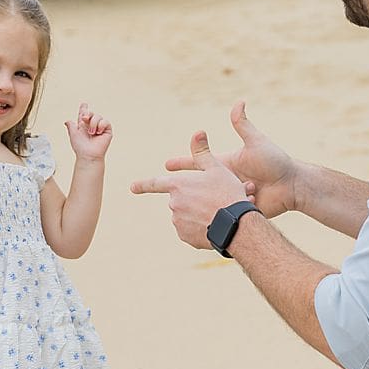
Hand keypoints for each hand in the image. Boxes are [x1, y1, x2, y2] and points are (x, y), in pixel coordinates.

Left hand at [66, 102, 112, 161]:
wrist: (88, 154)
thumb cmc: (80, 146)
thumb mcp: (73, 134)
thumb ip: (71, 126)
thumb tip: (67, 121)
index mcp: (83, 126)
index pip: (84, 115)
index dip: (84, 109)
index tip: (84, 104)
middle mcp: (92, 126)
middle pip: (91, 113)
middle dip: (87, 113)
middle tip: (84, 119)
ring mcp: (100, 128)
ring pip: (98, 116)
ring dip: (93, 123)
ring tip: (91, 133)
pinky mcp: (107, 130)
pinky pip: (105, 122)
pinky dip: (101, 125)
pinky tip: (98, 132)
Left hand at [131, 130, 249, 248]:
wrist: (236, 225)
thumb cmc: (227, 193)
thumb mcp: (216, 168)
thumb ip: (202, 152)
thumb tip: (198, 132)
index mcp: (178, 185)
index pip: (155, 184)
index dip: (143, 185)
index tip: (132, 187)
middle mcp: (174, 204)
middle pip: (179, 199)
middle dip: (193, 199)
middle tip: (213, 199)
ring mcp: (178, 221)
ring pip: (186, 215)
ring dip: (197, 213)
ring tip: (217, 212)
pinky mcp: (185, 237)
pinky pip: (190, 229)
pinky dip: (199, 227)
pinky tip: (214, 224)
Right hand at [164, 100, 296, 219]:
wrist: (292, 186)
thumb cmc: (276, 162)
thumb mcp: (256, 143)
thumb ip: (244, 125)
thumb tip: (239, 101)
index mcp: (226, 164)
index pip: (199, 162)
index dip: (182, 163)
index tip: (166, 164)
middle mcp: (225, 181)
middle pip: (198, 184)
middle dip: (182, 188)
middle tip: (164, 192)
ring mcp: (230, 196)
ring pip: (209, 200)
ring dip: (203, 201)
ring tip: (189, 207)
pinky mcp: (238, 210)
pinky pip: (223, 213)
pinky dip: (218, 214)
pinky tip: (205, 220)